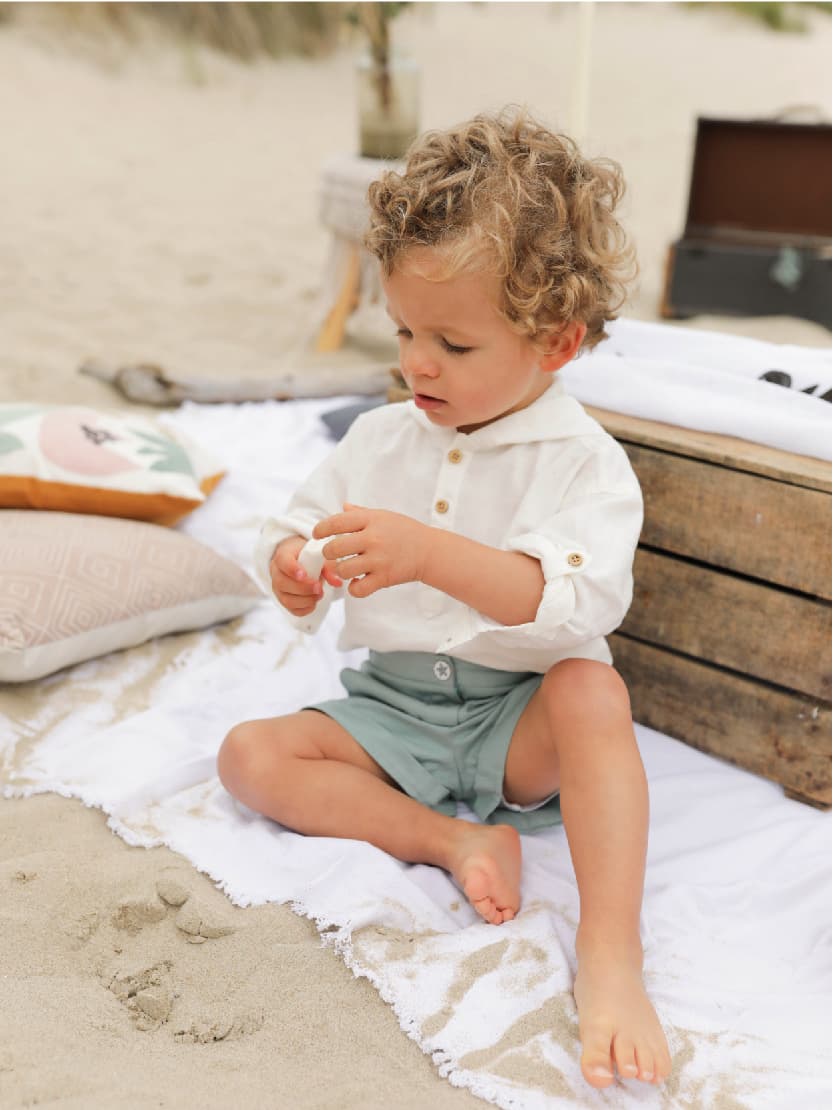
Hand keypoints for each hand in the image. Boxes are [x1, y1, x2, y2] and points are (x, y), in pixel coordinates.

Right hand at [269, 535, 342, 616]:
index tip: (304, 575)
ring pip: (287, 600)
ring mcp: (279, 589)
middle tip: (319, 587)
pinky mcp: (284, 601)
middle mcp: (277, 573)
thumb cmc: (307, 557)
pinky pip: (292, 610)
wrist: (299, 561)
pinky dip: (306, 608)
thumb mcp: (319, 556)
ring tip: (319, 594)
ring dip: (306, 600)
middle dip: (303, 588)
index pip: (283, 562)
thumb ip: (328, 567)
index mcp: (283, 556)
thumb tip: (337, 582)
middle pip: (283, 583)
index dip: (292, 569)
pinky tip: (314, 602)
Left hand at [312, 504, 429, 598]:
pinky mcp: (385, 578)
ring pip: (343, 570)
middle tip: (333, 555)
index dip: (321, 529)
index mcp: (371, 520)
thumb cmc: (405, 531)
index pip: (336, 522)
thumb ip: (361, 513)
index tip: (317, 534)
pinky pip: (358, 589)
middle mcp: (373, 538)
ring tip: (347, 569)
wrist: (430, 551)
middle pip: (334, 548)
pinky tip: (358, 582)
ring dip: (340, 572)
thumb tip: (343, 507)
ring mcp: (379, 559)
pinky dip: (354, 589)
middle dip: (328, 553)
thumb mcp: (384, 516)